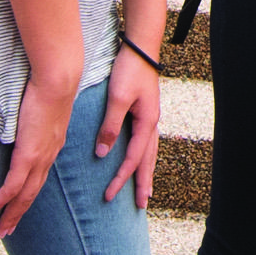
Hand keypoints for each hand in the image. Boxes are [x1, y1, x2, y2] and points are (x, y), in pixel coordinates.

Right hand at [0, 64, 81, 237]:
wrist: (57, 80)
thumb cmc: (47, 87)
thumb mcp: (41, 109)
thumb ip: (33, 120)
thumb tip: (23, 120)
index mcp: (52, 147)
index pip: (38, 179)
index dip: (27, 196)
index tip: (18, 209)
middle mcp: (48, 157)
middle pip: (32, 194)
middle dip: (18, 214)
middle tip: (6, 230)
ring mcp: (39, 157)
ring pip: (24, 195)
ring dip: (10, 214)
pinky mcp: (28, 154)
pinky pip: (12, 184)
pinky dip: (1, 200)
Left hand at [93, 40, 162, 207]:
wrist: (140, 49)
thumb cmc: (129, 71)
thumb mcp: (117, 98)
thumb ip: (110, 126)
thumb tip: (103, 154)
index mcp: (147, 123)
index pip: (134, 159)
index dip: (122, 178)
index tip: (110, 195)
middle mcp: (152, 124)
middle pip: (148, 161)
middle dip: (143, 183)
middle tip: (142, 206)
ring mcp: (150, 119)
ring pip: (150, 153)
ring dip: (146, 173)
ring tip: (145, 191)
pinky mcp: (145, 113)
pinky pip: (145, 143)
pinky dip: (144, 158)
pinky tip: (141, 162)